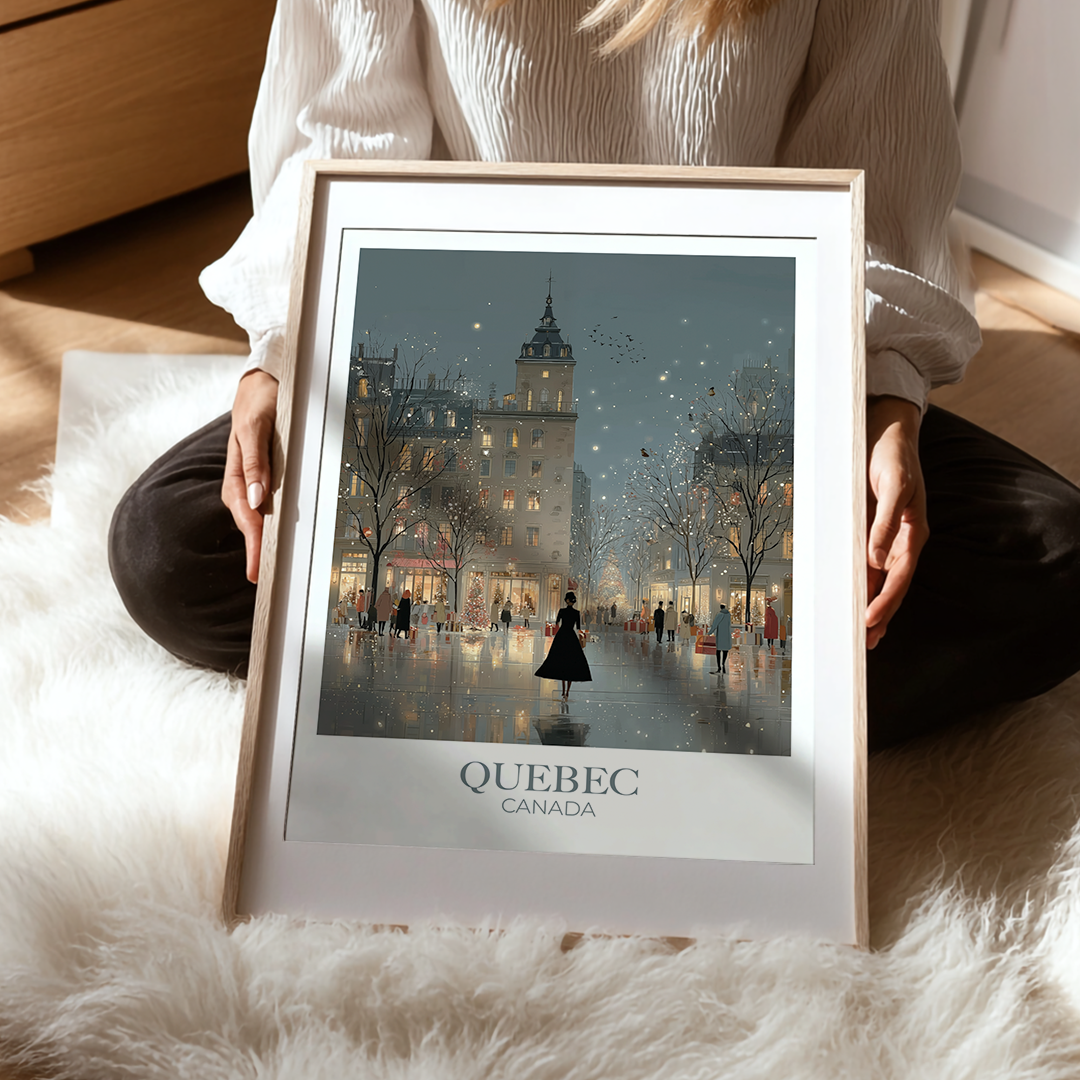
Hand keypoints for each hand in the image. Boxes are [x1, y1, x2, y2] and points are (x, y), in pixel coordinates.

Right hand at [222, 369, 278, 583]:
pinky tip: (282, 538)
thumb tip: (257, 499)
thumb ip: (255, 460)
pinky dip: (274, 524)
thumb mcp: (256, 425)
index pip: (246, 516)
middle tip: (265, 583)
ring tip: (272, 570)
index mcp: (238, 473)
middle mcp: (245, 482)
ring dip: (264, 542)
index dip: (252, 545)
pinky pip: (270, 506)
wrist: (264, 382)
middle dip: (257, 552)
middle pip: (251, 524)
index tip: (256, 571)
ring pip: (260, 517)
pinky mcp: (267, 478)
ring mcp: (256, 481)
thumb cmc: (259, 401)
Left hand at [865, 396, 928, 649]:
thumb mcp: (893, 483)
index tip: (870, 621)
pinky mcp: (871, 529)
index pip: (899, 577)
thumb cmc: (893, 455)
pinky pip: (866, 564)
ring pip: (879, 580)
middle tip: (863, 644)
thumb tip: (876, 558)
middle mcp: (901, 540)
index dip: (886, 601)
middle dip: (879, 615)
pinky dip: (861, 584)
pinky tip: (852, 599)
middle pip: (891, 586)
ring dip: (870, 606)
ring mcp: (886, 537)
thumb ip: (886, 520)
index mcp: (912, 533)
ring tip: (861, 636)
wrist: (887, 430)